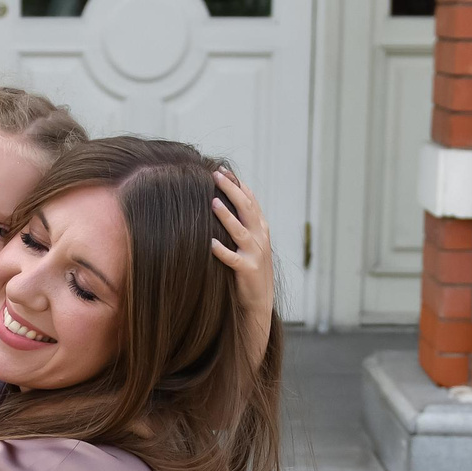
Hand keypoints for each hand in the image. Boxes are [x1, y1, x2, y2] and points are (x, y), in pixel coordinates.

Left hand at [210, 168, 274, 365]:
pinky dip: (222, 251)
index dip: (238, 183)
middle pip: (247, 208)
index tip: (222, 169)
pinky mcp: (248, 270)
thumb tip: (221, 200)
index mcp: (261, 228)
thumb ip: (240, 222)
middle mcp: (261, 237)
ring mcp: (256, 254)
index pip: (250, 200)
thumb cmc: (248, 269)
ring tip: (213, 203)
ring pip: (241, 231)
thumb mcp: (248, 242)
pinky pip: (233, 259)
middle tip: (216, 175)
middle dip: (232, 190)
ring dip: (227, 217)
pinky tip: (210, 244)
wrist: (259, 301)